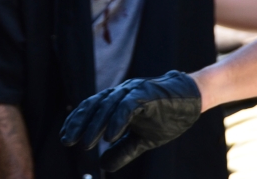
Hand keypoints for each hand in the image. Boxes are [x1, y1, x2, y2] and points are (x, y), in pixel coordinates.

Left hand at [60, 71, 201, 171]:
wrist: (192, 100)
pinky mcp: (147, 94)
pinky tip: (109, 137)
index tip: (65, 138)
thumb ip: (123, 150)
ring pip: (108, 106)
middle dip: (79, 124)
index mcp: (117, 101)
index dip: (76, 122)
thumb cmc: (166, 117)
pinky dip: (117, 121)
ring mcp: (133, 91)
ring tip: (85, 144)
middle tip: (67, 141)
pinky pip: (128, 106)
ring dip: (95, 125)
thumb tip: (103, 165)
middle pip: (94, 106)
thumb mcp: (142, 140)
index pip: (91, 108)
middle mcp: (121, 93)